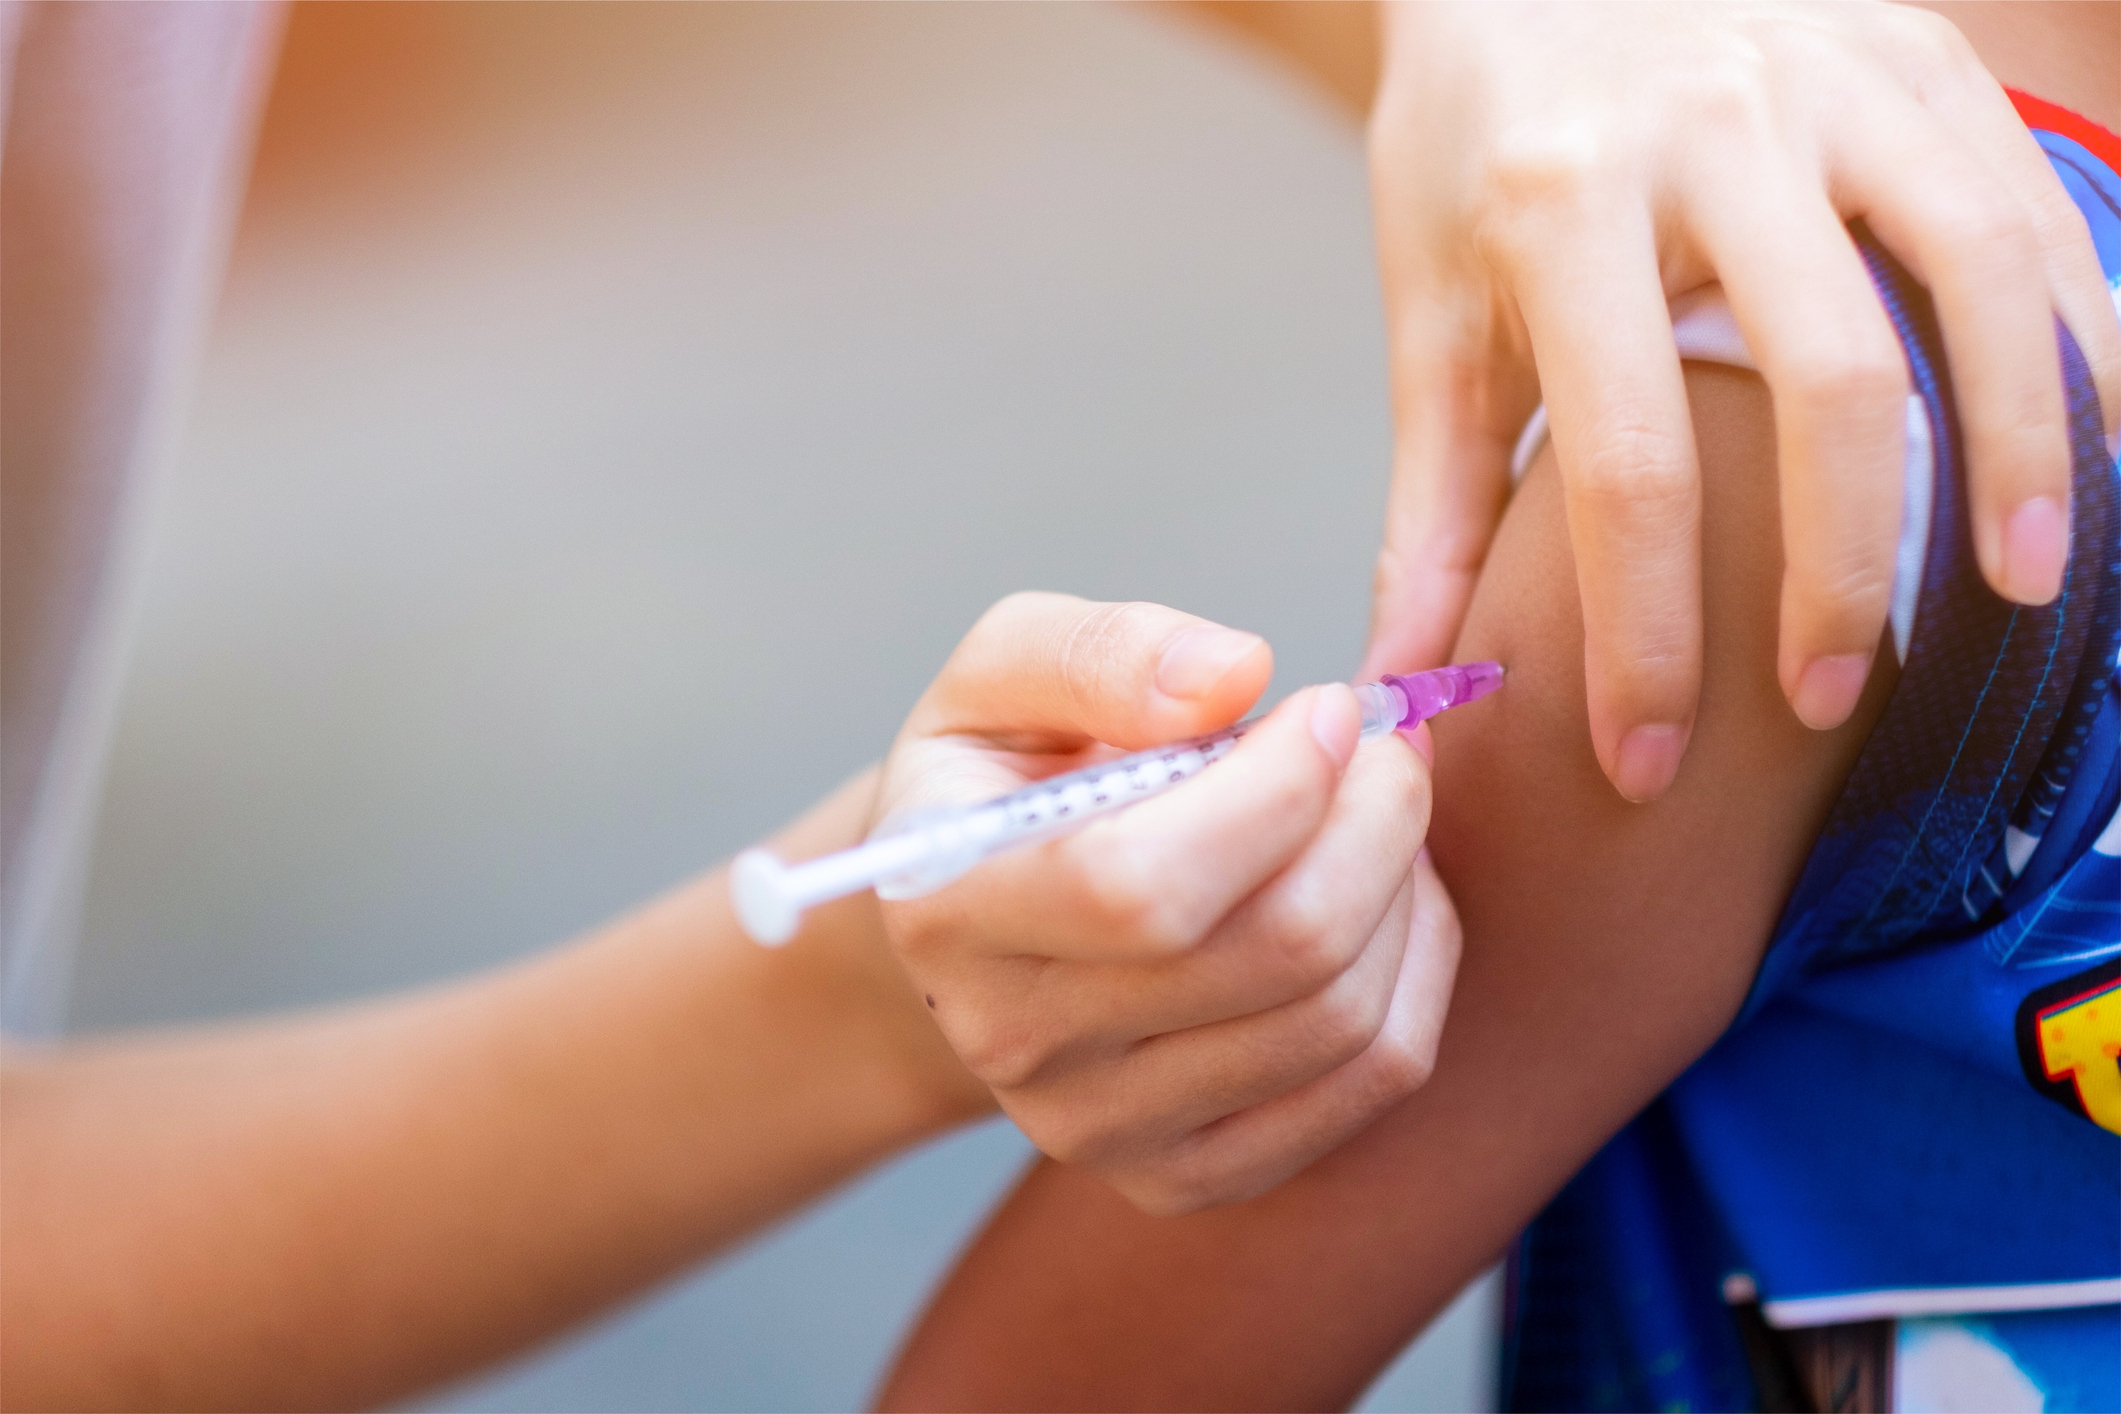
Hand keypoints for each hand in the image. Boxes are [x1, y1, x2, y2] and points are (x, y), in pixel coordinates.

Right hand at [874, 593, 1457, 1213]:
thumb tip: (1235, 675)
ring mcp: (1104, 1130)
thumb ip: (1102, 651)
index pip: (1142, 889)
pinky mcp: (1187, 1174)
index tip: (1328, 709)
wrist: (982, 930)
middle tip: (1386, 744)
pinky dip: (1418, 967)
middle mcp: (1018, 1044)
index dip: (1276, 791)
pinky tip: (1387, 895)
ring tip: (1378, 808)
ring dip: (1403, 886)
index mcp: (951, 907)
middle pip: (1274, 955)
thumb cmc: (1006, 776)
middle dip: (1377, 819)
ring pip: (1342, 1020)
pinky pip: (1374, 1079)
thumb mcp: (1005, 673)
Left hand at [1362, 0, 2120, 799]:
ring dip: (2024, 451)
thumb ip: (1434, 504)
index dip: (1646, 639)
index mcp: (1564, 204)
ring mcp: (1836, 76)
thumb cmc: (1474, 138)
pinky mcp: (1922, 51)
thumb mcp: (1433, 307)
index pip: (1630, 466)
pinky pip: (2032, 202)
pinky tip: (2084, 439)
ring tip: (2022, 593)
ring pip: (1980, 278)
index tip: (1647, 759)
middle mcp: (1715, 130)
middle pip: (1833, 386)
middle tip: (1828, 700)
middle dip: (1845, 573)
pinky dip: (2079, 331)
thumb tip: (1411, 681)